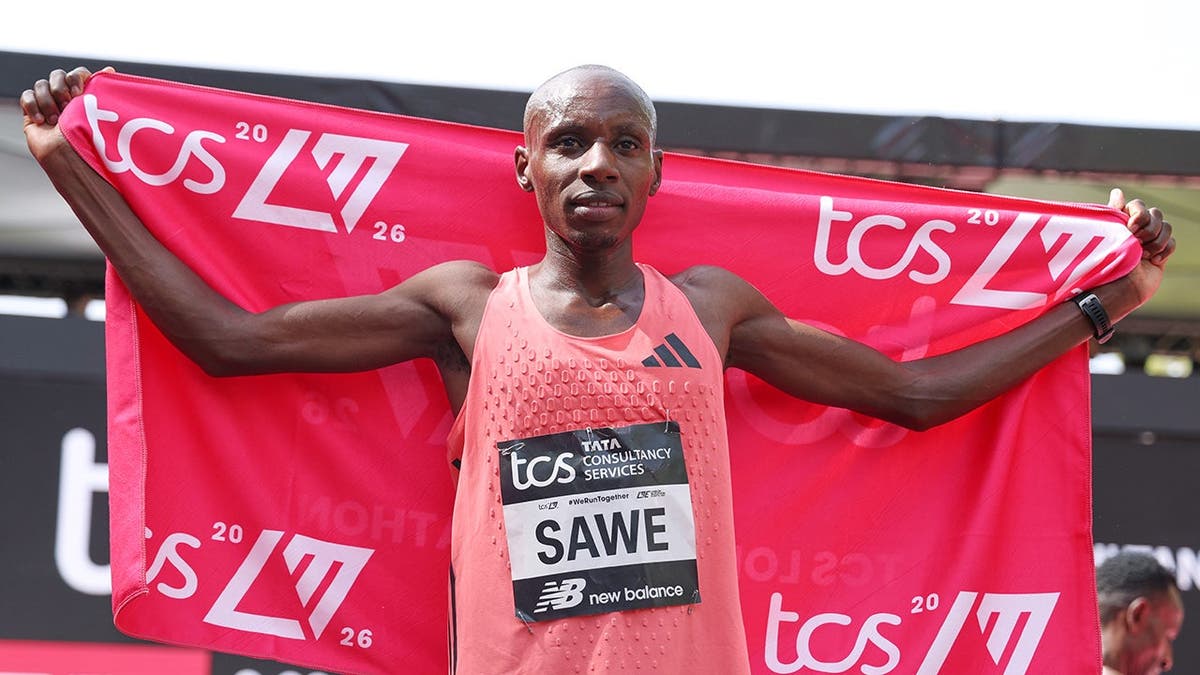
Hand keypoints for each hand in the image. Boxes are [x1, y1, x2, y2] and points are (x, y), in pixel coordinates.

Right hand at [20, 66, 112, 162]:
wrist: (69, 160)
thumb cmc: (89, 140)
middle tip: (67, 106)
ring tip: (56, 120)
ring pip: (41, 84)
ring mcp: (49, 104)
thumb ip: (102, 90)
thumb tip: (109, 69)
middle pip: (58, 75)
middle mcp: (67, 98)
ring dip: (48, 101)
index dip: (76, 79)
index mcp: (85, 96)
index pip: (77, 74)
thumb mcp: (100, 112)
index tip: (79, 93)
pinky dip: (33, 107)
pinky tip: (42, 121)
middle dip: (60, 89)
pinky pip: (27, 96)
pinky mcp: (33, 112)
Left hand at [1108, 187, 1174, 304]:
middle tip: (1137, 243)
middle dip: (1148, 228)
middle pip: (1155, 213)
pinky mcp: (1160, 253)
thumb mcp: (1107, 235)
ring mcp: (1149, 241)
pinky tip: (1152, 262)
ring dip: (1156, 241)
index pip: (1137, 204)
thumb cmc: (1106, 264)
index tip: (1129, 228)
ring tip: (1143, 255)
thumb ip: (1114, 213)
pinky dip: (1164, 250)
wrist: (1119, 290)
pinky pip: (1172, 242)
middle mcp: (1135, 230)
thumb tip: (1117, 191)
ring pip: (1165, 226)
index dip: (1137, 214)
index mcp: (1120, 222)